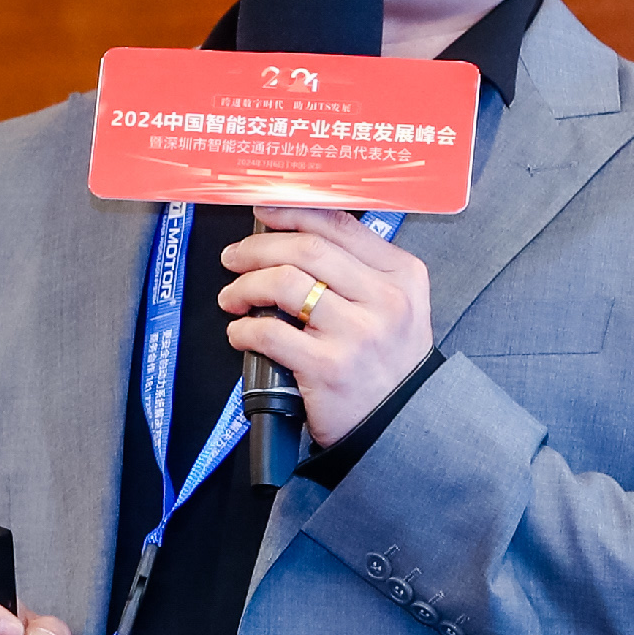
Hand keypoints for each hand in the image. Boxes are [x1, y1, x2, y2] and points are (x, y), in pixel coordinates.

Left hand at [221, 206, 433, 445]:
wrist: (400, 423)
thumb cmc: (387, 362)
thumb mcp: (395, 305)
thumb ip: (358, 269)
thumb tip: (296, 234)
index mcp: (401, 275)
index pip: (339, 225)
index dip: (291, 212)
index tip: (262, 211)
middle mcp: (384, 299)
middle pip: (307, 249)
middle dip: (257, 248)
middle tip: (234, 258)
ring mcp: (357, 334)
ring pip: (284, 284)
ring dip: (245, 286)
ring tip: (232, 297)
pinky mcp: (328, 368)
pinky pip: (270, 333)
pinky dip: (244, 329)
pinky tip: (240, 333)